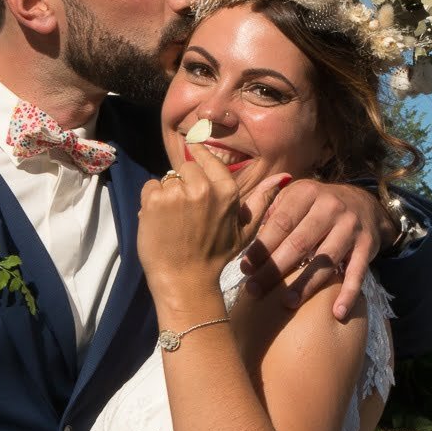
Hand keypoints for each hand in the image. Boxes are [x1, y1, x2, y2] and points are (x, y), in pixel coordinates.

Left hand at [137, 144, 286, 312]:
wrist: (185, 281)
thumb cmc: (214, 257)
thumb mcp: (245, 231)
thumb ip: (261, 202)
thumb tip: (282, 177)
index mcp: (226, 191)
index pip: (207, 158)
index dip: (198, 155)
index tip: (192, 149)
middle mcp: (203, 188)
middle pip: (185, 168)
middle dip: (182, 183)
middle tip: (184, 211)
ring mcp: (177, 193)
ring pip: (166, 179)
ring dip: (165, 195)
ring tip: (172, 221)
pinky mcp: (155, 201)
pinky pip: (149, 188)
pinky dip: (149, 202)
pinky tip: (159, 222)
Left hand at [240, 180, 396, 319]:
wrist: (364, 203)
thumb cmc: (316, 205)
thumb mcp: (295, 196)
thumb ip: (269, 210)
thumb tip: (242, 232)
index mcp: (307, 193)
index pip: (280, 223)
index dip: (262, 247)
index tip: (245, 268)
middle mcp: (331, 207)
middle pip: (299, 243)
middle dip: (275, 269)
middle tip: (254, 290)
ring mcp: (350, 227)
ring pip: (325, 260)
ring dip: (306, 284)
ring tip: (287, 303)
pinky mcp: (367, 246)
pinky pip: (357, 272)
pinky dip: (348, 293)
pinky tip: (338, 312)